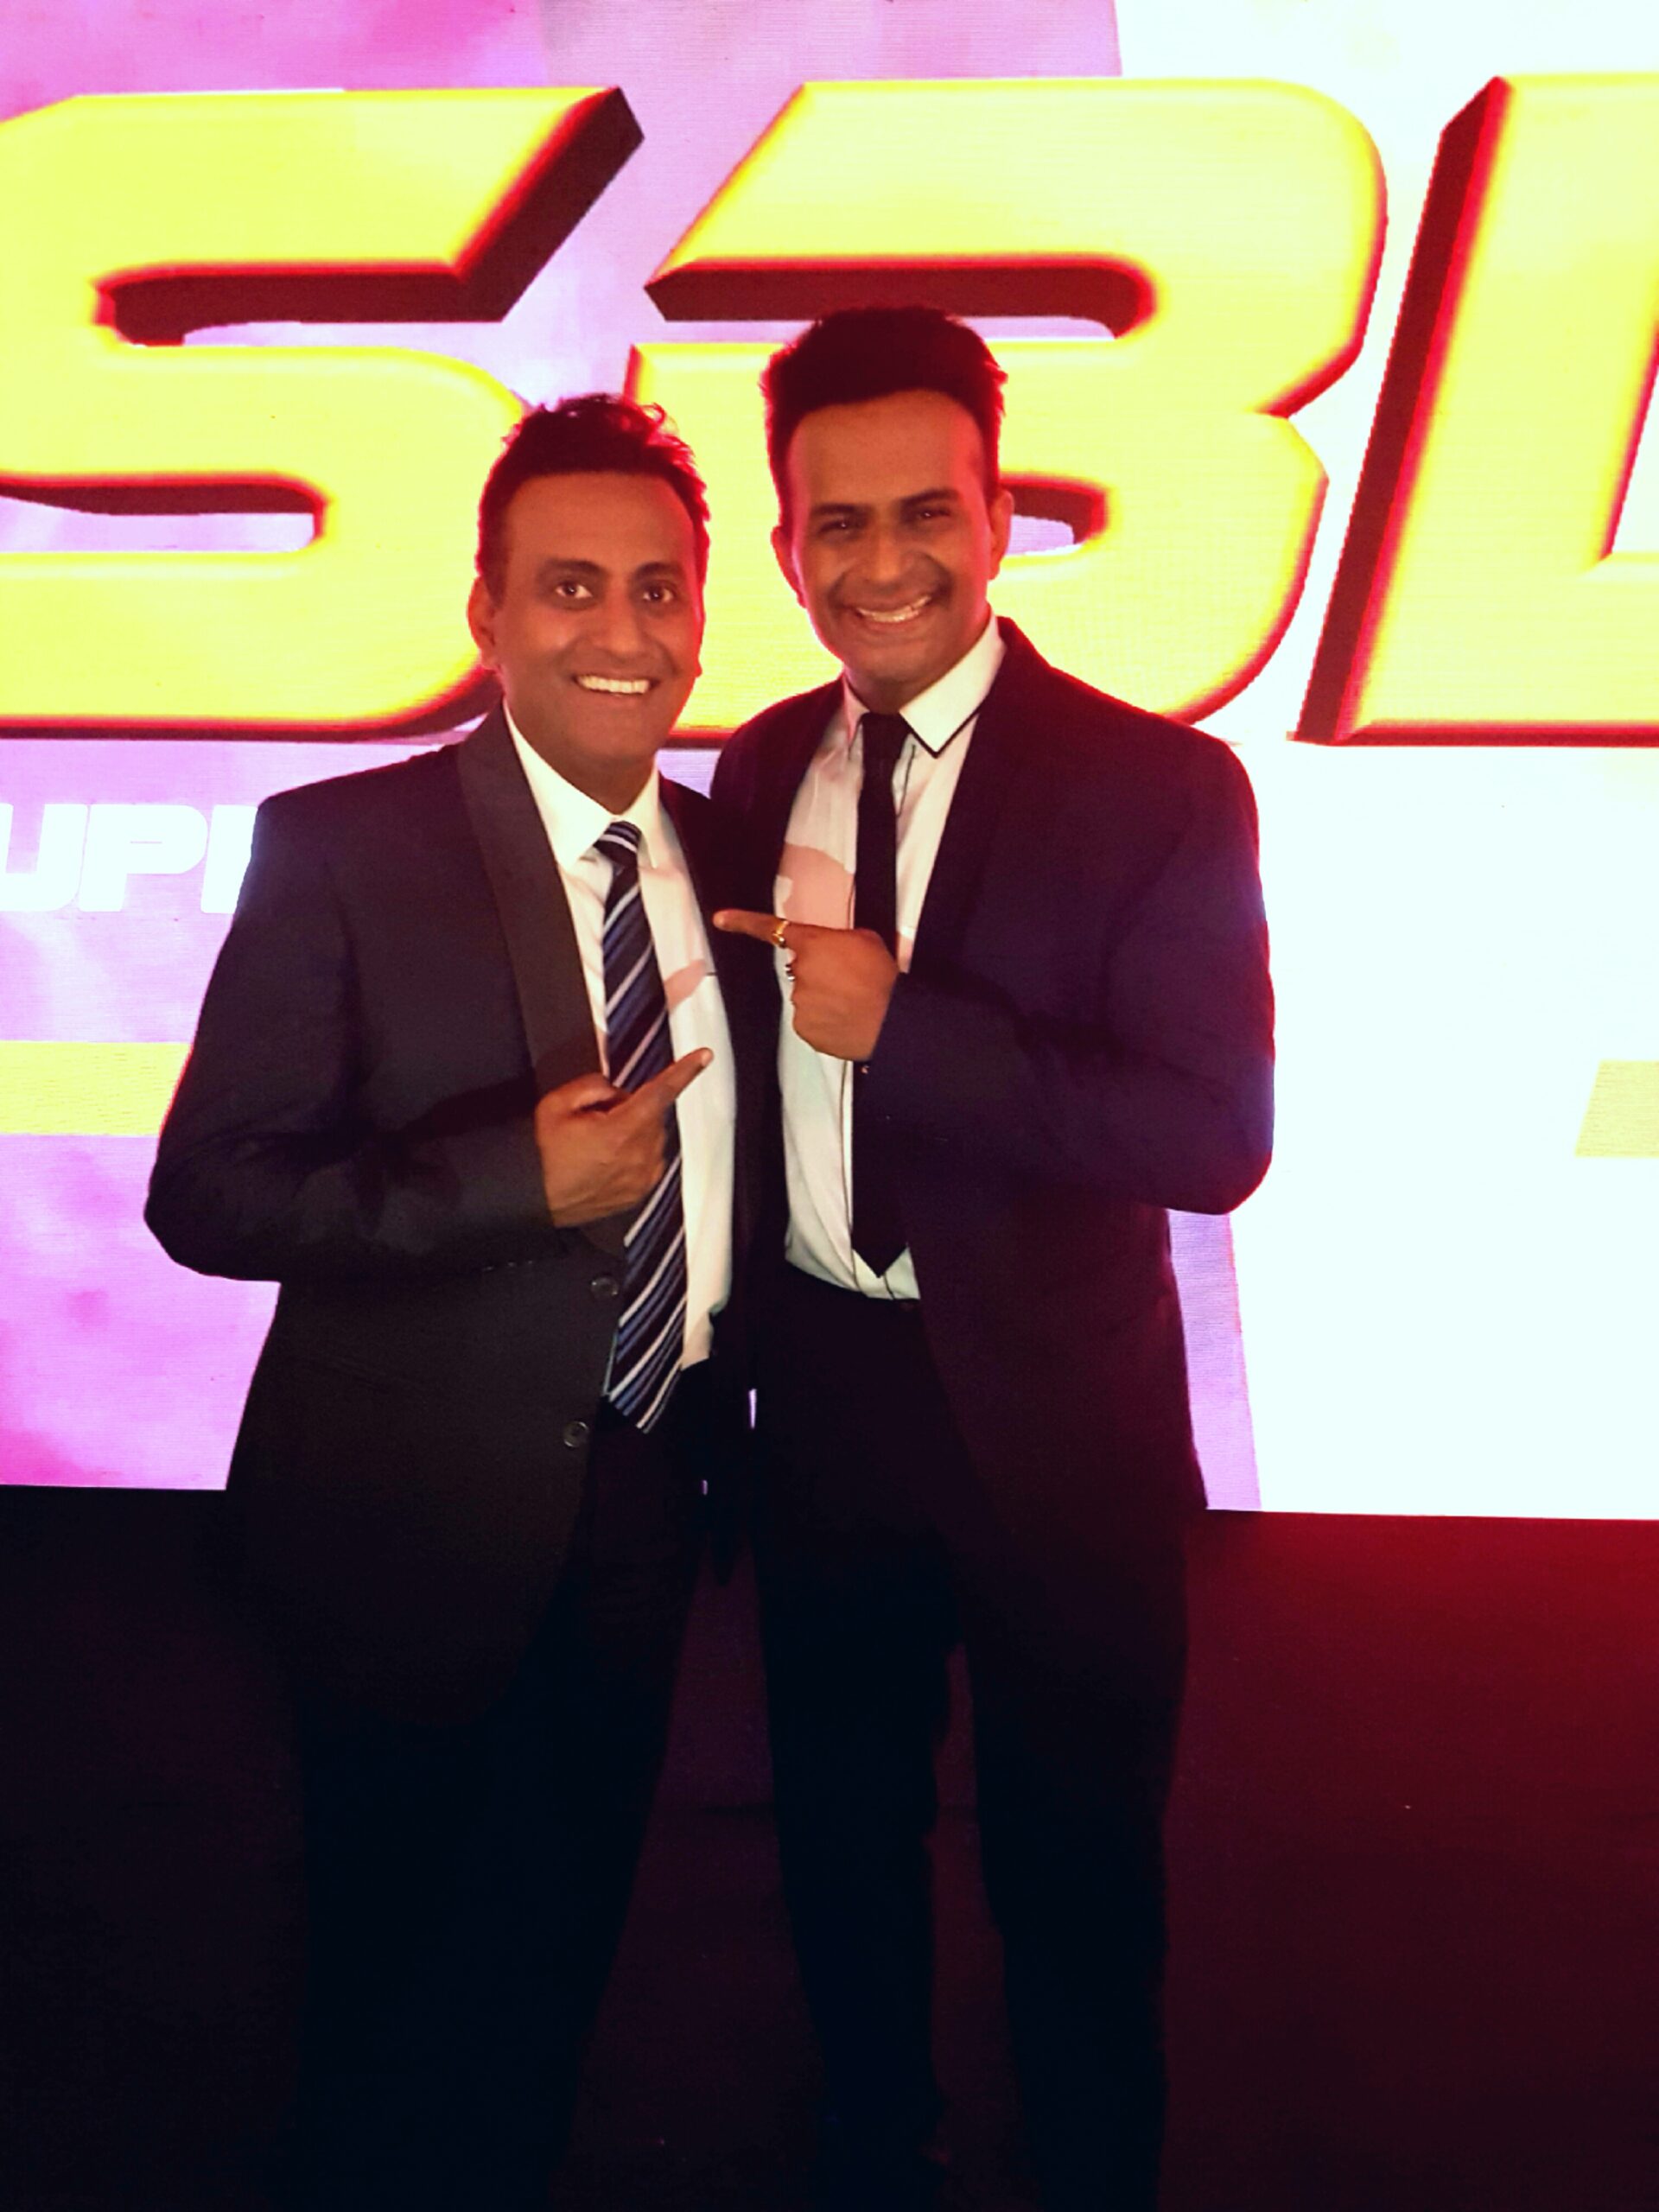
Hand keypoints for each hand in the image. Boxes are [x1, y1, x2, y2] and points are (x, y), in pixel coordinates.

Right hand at [533, 1050, 710, 1224]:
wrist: (531, 1198)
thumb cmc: (541, 1156)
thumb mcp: (556, 1104)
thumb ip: (593, 1085)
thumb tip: (613, 1090)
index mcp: (622, 1131)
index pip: (661, 1092)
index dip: (684, 1071)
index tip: (704, 1057)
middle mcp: (639, 1156)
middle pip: (652, 1114)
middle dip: (630, 1107)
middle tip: (595, 1119)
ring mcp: (642, 1178)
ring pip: (651, 1136)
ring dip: (632, 1131)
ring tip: (595, 1145)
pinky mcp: (639, 1192)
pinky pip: (648, 1159)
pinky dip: (632, 1152)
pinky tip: (603, 1159)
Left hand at [715, 910, 896, 1062]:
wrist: (891, 1020)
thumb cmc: (883, 980)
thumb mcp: (866, 940)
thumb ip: (838, 939)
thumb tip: (833, 948)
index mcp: (813, 943)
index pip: (771, 929)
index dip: (743, 922)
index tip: (722, 919)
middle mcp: (800, 971)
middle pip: (802, 969)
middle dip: (820, 973)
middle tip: (848, 981)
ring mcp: (799, 1002)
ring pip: (807, 996)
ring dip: (824, 998)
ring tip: (852, 1003)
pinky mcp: (804, 1028)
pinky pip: (810, 1021)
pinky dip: (825, 1021)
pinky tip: (845, 1019)